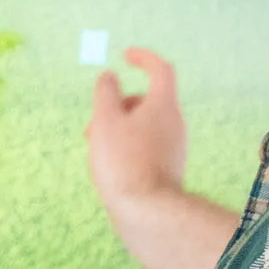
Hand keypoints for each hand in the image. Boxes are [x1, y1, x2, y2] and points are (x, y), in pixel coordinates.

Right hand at [86, 48, 237, 268]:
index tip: (126, 55)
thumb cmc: (123, 162)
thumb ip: (105, 93)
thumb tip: (108, 76)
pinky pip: (146, 147)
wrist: (146, 213)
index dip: (143, 58)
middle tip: (94, 123)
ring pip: (144, 126)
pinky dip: (127, 146)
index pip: (160, 70)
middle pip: (147, 101)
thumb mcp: (105, 120)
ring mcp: (174, 148)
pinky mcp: (168, 170)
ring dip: (119, 128)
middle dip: (118, 105)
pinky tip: (109, 166)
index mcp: (163, 106)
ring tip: (95, 147)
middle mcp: (175, 124)